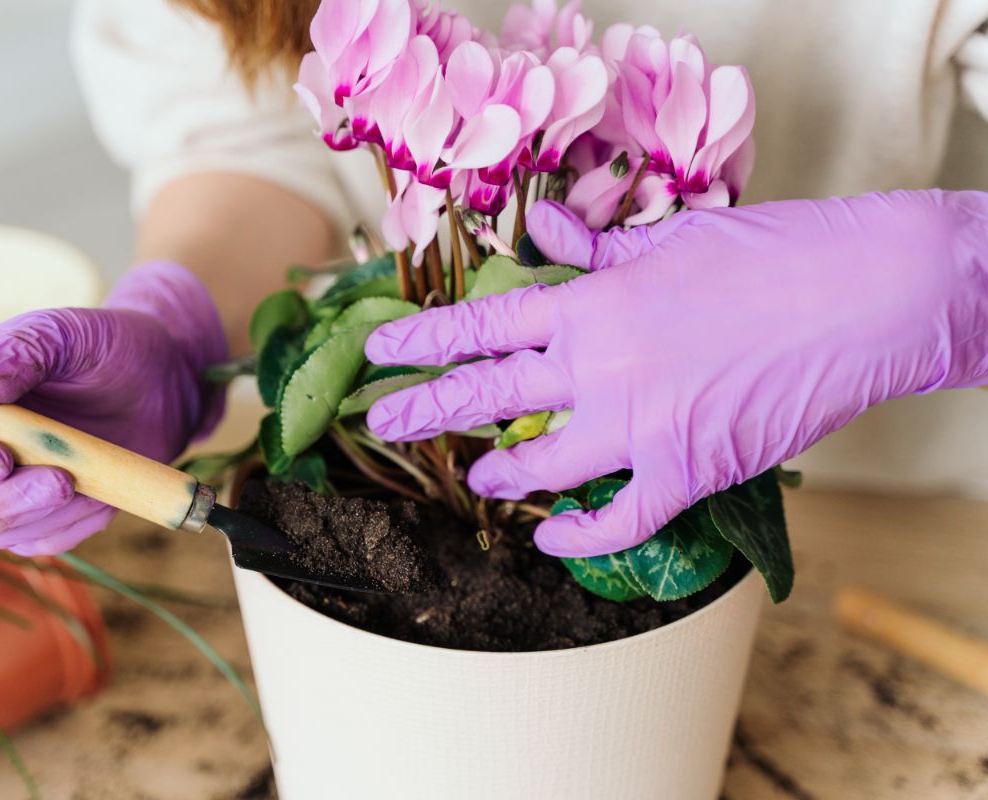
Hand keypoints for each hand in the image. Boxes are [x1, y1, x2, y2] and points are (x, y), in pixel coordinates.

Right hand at [0, 262, 226, 554]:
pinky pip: (39, 543)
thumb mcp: (66, 332)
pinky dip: (73, 526)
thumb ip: (22, 352)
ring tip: (90, 478)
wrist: (159, 380)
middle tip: (60, 481)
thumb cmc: (101, 346)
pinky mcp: (37, 514)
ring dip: (42, 515)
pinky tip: (103, 494)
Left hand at [364, 190, 987, 556]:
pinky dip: (577, 535)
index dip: (423, 339)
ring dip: (500, 470)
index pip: (483, 323)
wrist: (864, 293)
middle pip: (488, 393)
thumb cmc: (771, 253)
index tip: (379, 352)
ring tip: (477, 474)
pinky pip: (617, 519)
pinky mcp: (686, 470)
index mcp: (592, 304)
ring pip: (542, 461)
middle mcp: (601, 366)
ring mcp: (640, 424)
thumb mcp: (670, 238)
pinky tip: (549, 537)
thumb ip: (594, 246)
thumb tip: (541, 230)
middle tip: (382, 420)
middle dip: (426, 409)